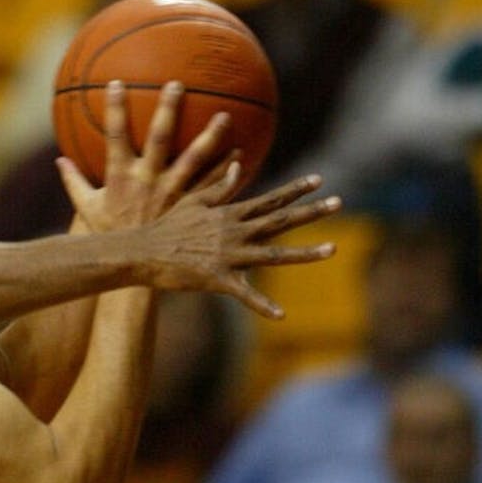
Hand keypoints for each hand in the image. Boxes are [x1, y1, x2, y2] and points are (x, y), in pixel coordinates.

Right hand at [58, 79, 234, 233]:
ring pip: (193, 160)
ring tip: (225, 115)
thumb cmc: (108, 233)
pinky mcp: (188, 208)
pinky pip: (210, 187)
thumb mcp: (86, 207)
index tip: (116, 83)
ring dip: (210, 137)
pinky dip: (226, 172)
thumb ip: (74, 181)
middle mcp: (147, 181)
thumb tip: (59, 160)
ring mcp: (171, 194)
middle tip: (177, 84)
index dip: (115, 110)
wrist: (131, 265)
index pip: (115, 136)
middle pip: (159, 139)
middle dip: (167, 110)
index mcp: (121, 176)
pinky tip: (240, 155)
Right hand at [142, 171, 341, 317]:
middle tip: (339, 202)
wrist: (142, 251)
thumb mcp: (193, 201)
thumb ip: (220, 187)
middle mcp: (235, 232)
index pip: (270, 199)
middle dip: (311, 212)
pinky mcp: (218, 279)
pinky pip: (245, 295)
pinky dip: (262, 306)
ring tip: (333, 248)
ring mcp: (229, 256)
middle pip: (280, 221)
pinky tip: (280, 316)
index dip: (295, 190)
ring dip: (305, 253)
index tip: (319, 180)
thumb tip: (239, 167)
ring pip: (275, 254)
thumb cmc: (166, 226)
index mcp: (230, 214)